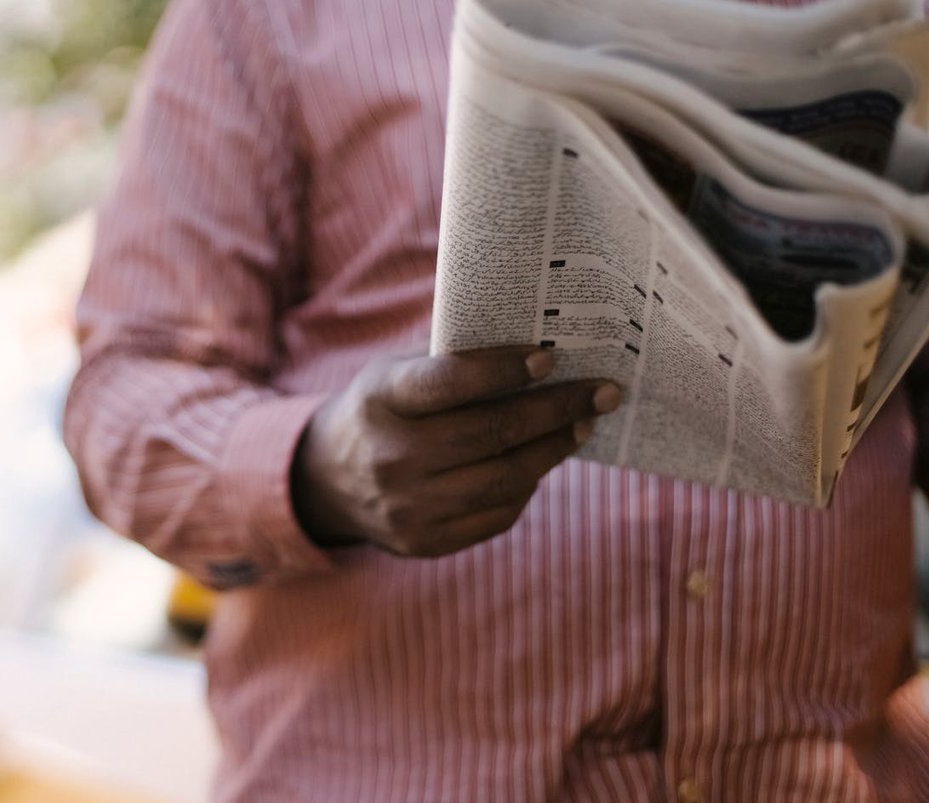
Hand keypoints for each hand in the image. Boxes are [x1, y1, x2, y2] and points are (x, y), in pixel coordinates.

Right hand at [292, 346, 619, 557]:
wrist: (327, 481)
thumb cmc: (381, 411)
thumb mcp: (394, 373)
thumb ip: (451, 364)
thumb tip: (541, 355)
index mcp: (381, 400)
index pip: (450, 381)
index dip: (503, 370)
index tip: (549, 357)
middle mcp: (391, 457)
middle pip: (491, 432)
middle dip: (556, 409)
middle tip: (601, 392)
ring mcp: (409, 507)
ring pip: (504, 478)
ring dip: (554, 449)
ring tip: (583, 426)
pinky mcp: (426, 542)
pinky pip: (498, 514)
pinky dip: (528, 484)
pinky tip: (542, 461)